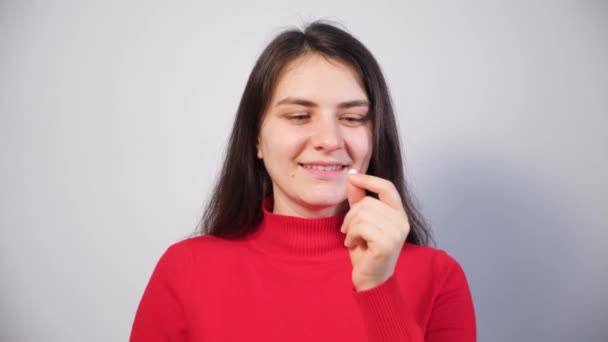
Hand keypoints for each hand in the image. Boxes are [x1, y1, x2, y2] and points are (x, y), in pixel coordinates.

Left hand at [340, 170, 410, 290]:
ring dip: (350, 227)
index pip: (387, 187)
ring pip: (363, 214)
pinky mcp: (387, 243)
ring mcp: (396, 233)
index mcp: (398, 214)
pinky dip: (351, 236)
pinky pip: (361, 227)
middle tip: (348, 231)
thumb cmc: (366, 251)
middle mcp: (402, 222)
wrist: (370, 280)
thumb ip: (359, 200)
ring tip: (352, 239)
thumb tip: (352, 177)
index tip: (352, 177)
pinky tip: (352, 245)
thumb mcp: (360, 222)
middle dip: (351, 215)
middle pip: (368, 202)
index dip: (369, 179)